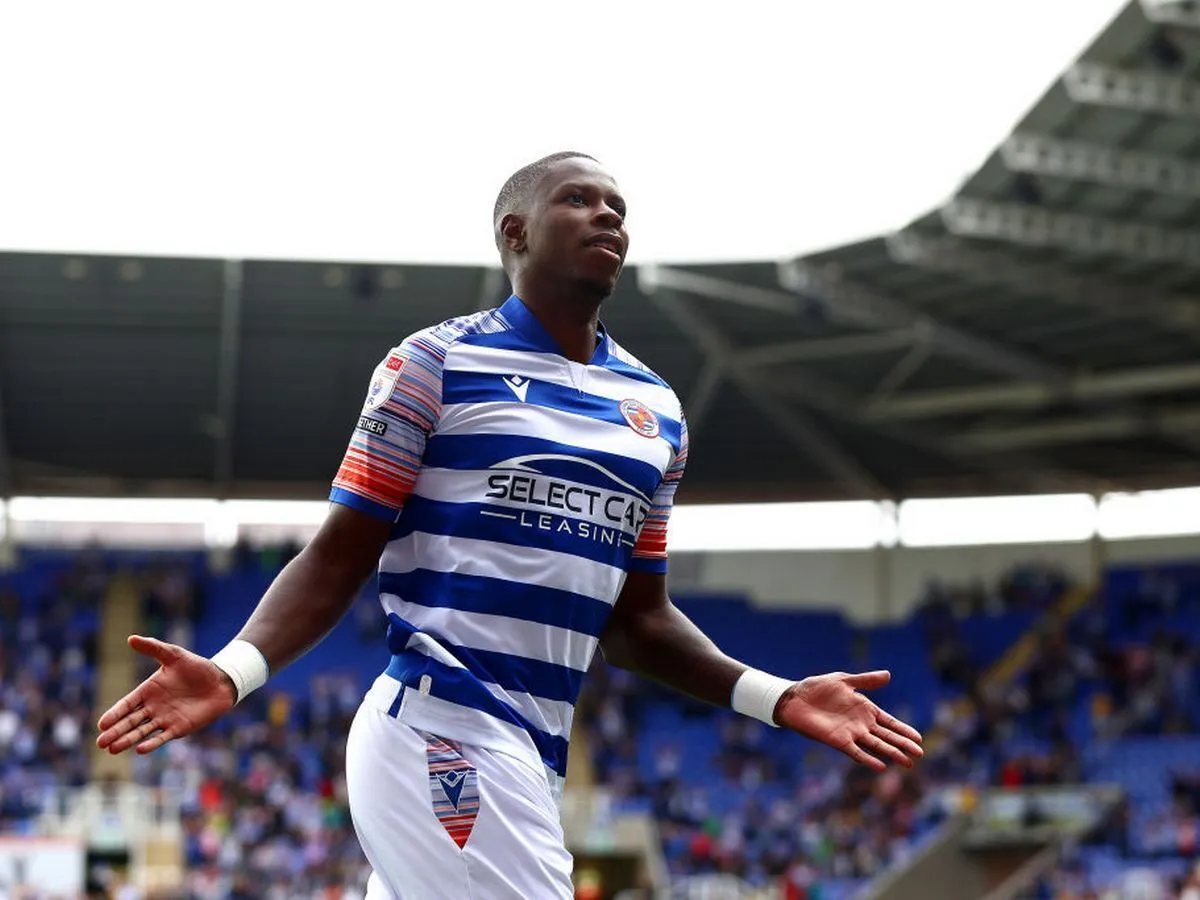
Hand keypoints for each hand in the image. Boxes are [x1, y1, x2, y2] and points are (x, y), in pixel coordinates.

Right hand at [96, 635, 236, 755]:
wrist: (220, 680)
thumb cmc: (196, 667)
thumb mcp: (173, 654)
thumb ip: (153, 647)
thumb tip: (130, 638)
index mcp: (148, 691)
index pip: (126, 705)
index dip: (115, 714)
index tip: (101, 723)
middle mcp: (153, 707)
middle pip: (130, 722)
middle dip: (115, 732)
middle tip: (100, 743)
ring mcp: (165, 719)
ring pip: (141, 732)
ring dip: (127, 740)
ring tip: (112, 749)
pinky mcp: (179, 728)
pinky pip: (162, 738)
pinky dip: (152, 744)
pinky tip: (140, 749)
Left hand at [774, 670, 923, 771]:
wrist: (794, 698)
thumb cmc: (817, 688)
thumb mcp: (844, 680)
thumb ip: (866, 680)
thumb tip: (888, 675)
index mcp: (864, 709)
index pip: (889, 722)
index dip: (903, 730)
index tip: (919, 738)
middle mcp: (861, 724)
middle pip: (887, 736)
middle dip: (903, 745)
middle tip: (920, 754)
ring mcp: (851, 733)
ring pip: (876, 745)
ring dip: (891, 753)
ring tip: (907, 763)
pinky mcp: (838, 740)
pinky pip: (856, 752)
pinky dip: (868, 758)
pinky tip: (881, 766)